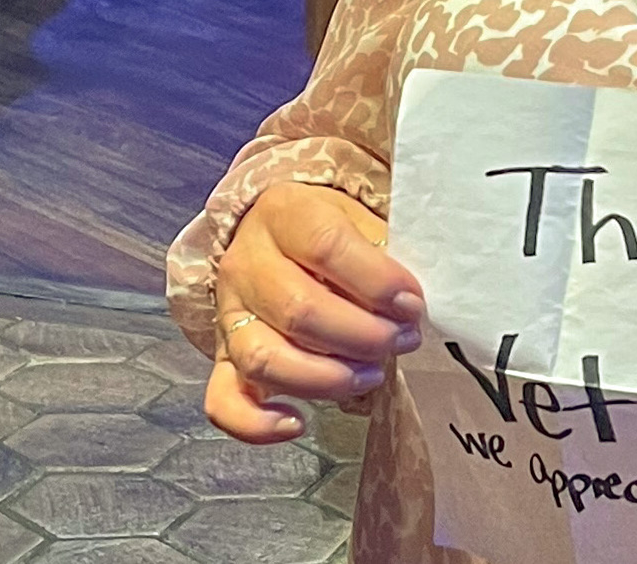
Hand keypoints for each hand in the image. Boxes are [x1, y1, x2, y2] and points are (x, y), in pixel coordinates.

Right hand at [204, 181, 423, 444]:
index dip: (376, 282)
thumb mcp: (362, 218)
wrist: (281, 235)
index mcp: (283, 214)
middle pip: (297, 310)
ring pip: (262, 358)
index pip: (325, 247)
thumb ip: (384, 254)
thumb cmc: (336, 229)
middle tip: (402, 341)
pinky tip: (298, 423)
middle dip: (362, 336)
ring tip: (372, 375)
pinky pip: (223, 400)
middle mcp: (245, 262)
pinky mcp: (222, 357)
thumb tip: (407, 307)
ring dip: (325, 379)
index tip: (413, 305)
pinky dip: (256, 423)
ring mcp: (227, 313)